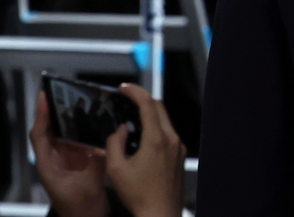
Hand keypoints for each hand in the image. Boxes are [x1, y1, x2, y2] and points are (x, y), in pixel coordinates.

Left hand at [29, 92, 110, 216]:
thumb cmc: (81, 209)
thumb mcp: (90, 183)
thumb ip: (97, 160)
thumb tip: (106, 141)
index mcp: (48, 166)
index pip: (39, 135)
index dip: (41, 115)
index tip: (44, 96)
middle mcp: (54, 160)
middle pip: (50, 130)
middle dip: (55, 110)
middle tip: (62, 91)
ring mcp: (66, 160)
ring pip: (64, 133)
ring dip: (70, 118)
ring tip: (78, 100)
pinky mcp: (78, 161)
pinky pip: (78, 139)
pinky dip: (83, 129)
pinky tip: (93, 120)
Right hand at [105, 83, 185, 216]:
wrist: (160, 214)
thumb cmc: (139, 196)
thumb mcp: (116, 170)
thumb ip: (114, 143)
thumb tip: (120, 130)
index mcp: (156, 140)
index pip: (148, 103)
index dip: (134, 91)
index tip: (123, 88)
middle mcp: (172, 139)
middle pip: (159, 107)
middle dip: (142, 99)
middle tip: (126, 99)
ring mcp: (178, 147)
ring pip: (165, 120)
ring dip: (149, 114)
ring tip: (131, 119)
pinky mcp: (180, 155)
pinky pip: (168, 134)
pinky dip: (155, 128)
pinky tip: (142, 139)